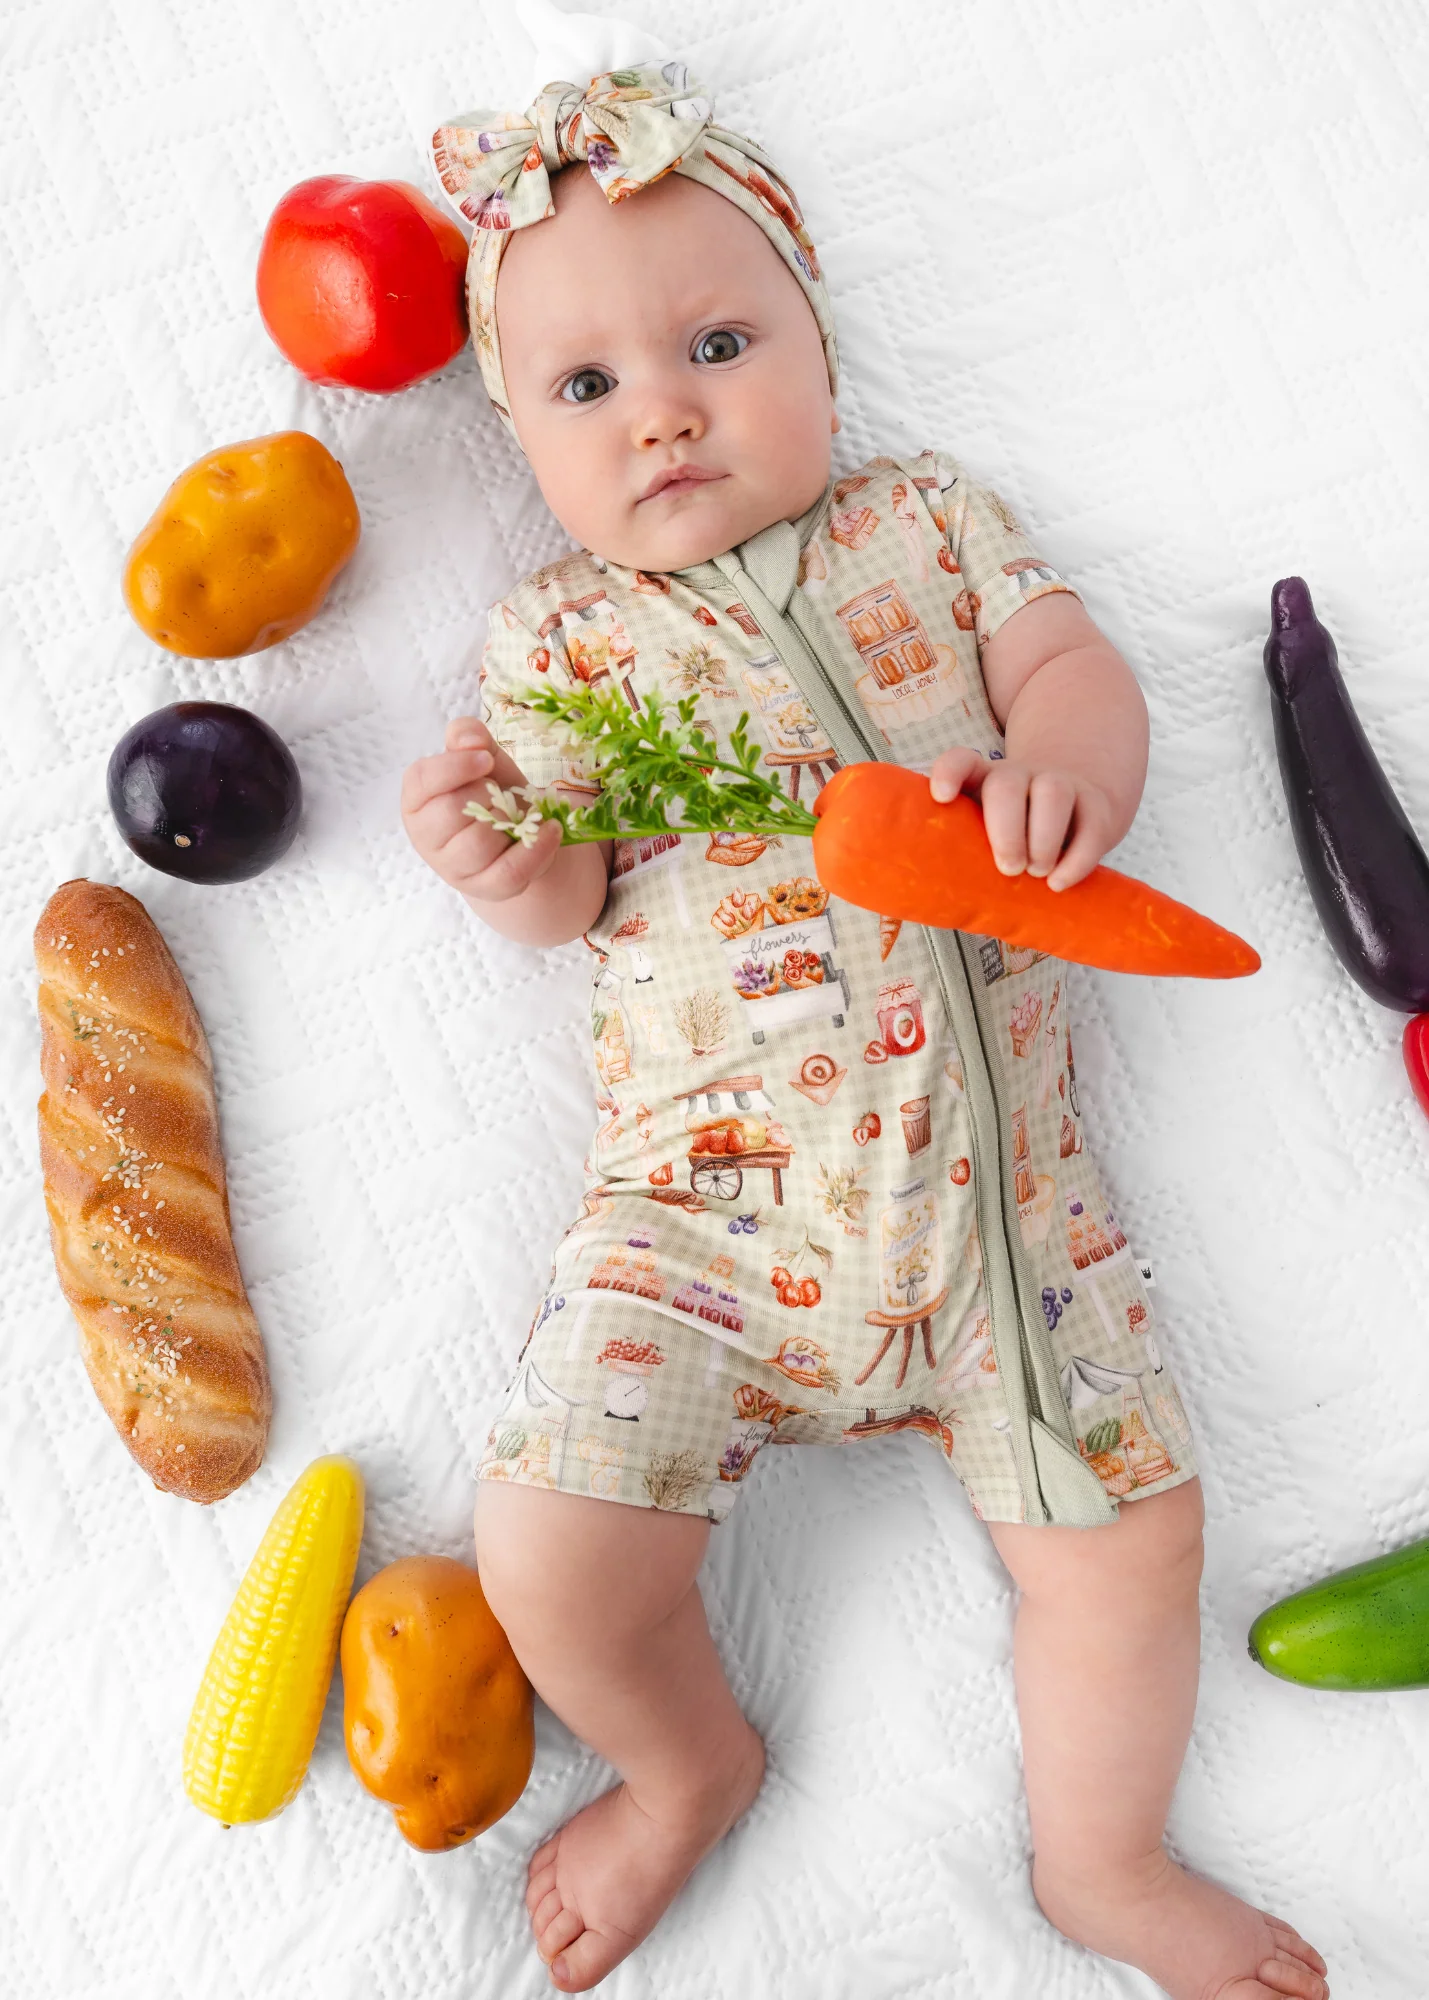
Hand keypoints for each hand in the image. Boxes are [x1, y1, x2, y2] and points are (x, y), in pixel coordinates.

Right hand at [400, 715, 563, 900]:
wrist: (520, 830)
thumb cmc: (492, 790)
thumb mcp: (483, 756)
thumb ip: (470, 738)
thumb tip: (469, 739)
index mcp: (418, 798)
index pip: (421, 779)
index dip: (455, 766)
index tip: (486, 760)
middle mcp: (426, 836)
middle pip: (451, 812)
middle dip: (486, 794)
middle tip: (501, 791)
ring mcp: (452, 867)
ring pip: (478, 844)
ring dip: (508, 821)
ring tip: (520, 813)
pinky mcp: (483, 888)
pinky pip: (508, 873)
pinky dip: (536, 850)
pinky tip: (550, 830)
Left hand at [927, 746, 1115, 890]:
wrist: (1080, 806)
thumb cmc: (1018, 833)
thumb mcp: (988, 833)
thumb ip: (965, 852)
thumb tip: (938, 902)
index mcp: (985, 780)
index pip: (962, 761)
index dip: (949, 774)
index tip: (941, 797)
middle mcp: (1022, 776)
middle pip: (1008, 784)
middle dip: (1005, 829)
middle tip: (1008, 868)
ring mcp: (1062, 784)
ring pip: (1054, 793)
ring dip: (1043, 840)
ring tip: (1036, 873)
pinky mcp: (1097, 806)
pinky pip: (1091, 825)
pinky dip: (1076, 860)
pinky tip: (1058, 883)